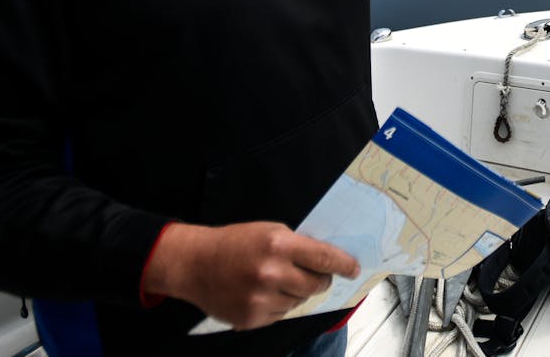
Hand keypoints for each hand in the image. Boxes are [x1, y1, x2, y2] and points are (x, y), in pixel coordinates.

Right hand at [142, 221, 360, 329]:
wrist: (195, 264)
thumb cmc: (234, 243)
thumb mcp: (270, 231)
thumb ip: (298, 245)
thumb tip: (328, 260)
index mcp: (279, 245)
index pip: (324, 258)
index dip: (344, 265)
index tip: (354, 269)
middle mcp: (272, 273)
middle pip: (317, 285)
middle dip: (320, 280)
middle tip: (312, 274)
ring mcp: (261, 299)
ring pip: (300, 301)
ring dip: (295, 292)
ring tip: (275, 280)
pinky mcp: (251, 319)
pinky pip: (281, 314)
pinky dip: (277, 304)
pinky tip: (261, 292)